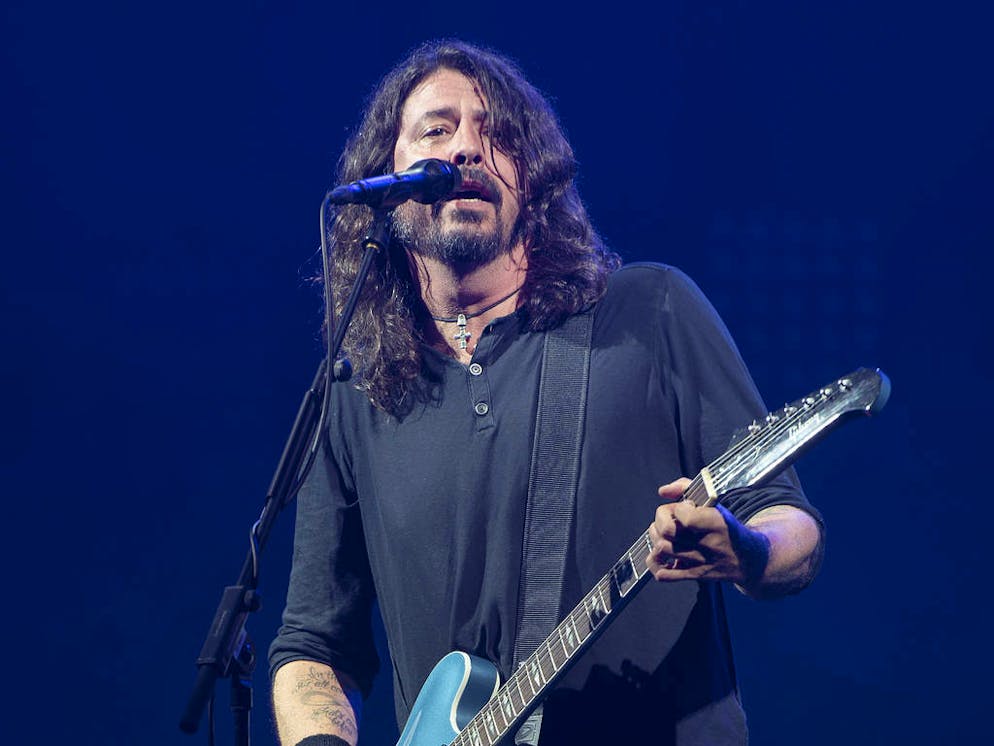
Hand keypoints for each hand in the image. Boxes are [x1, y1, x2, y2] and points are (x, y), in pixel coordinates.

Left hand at [646, 478, 769, 586]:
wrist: (748, 559)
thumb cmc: (727, 528)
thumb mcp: (715, 503)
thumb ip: (687, 488)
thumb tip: (663, 491)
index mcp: (717, 524)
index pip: (685, 516)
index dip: (678, 508)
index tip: (684, 507)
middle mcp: (708, 544)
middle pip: (667, 531)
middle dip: (660, 520)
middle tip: (667, 519)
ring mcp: (700, 562)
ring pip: (662, 549)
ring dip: (655, 538)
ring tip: (663, 533)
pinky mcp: (694, 576)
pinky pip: (663, 574)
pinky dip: (655, 563)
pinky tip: (661, 555)